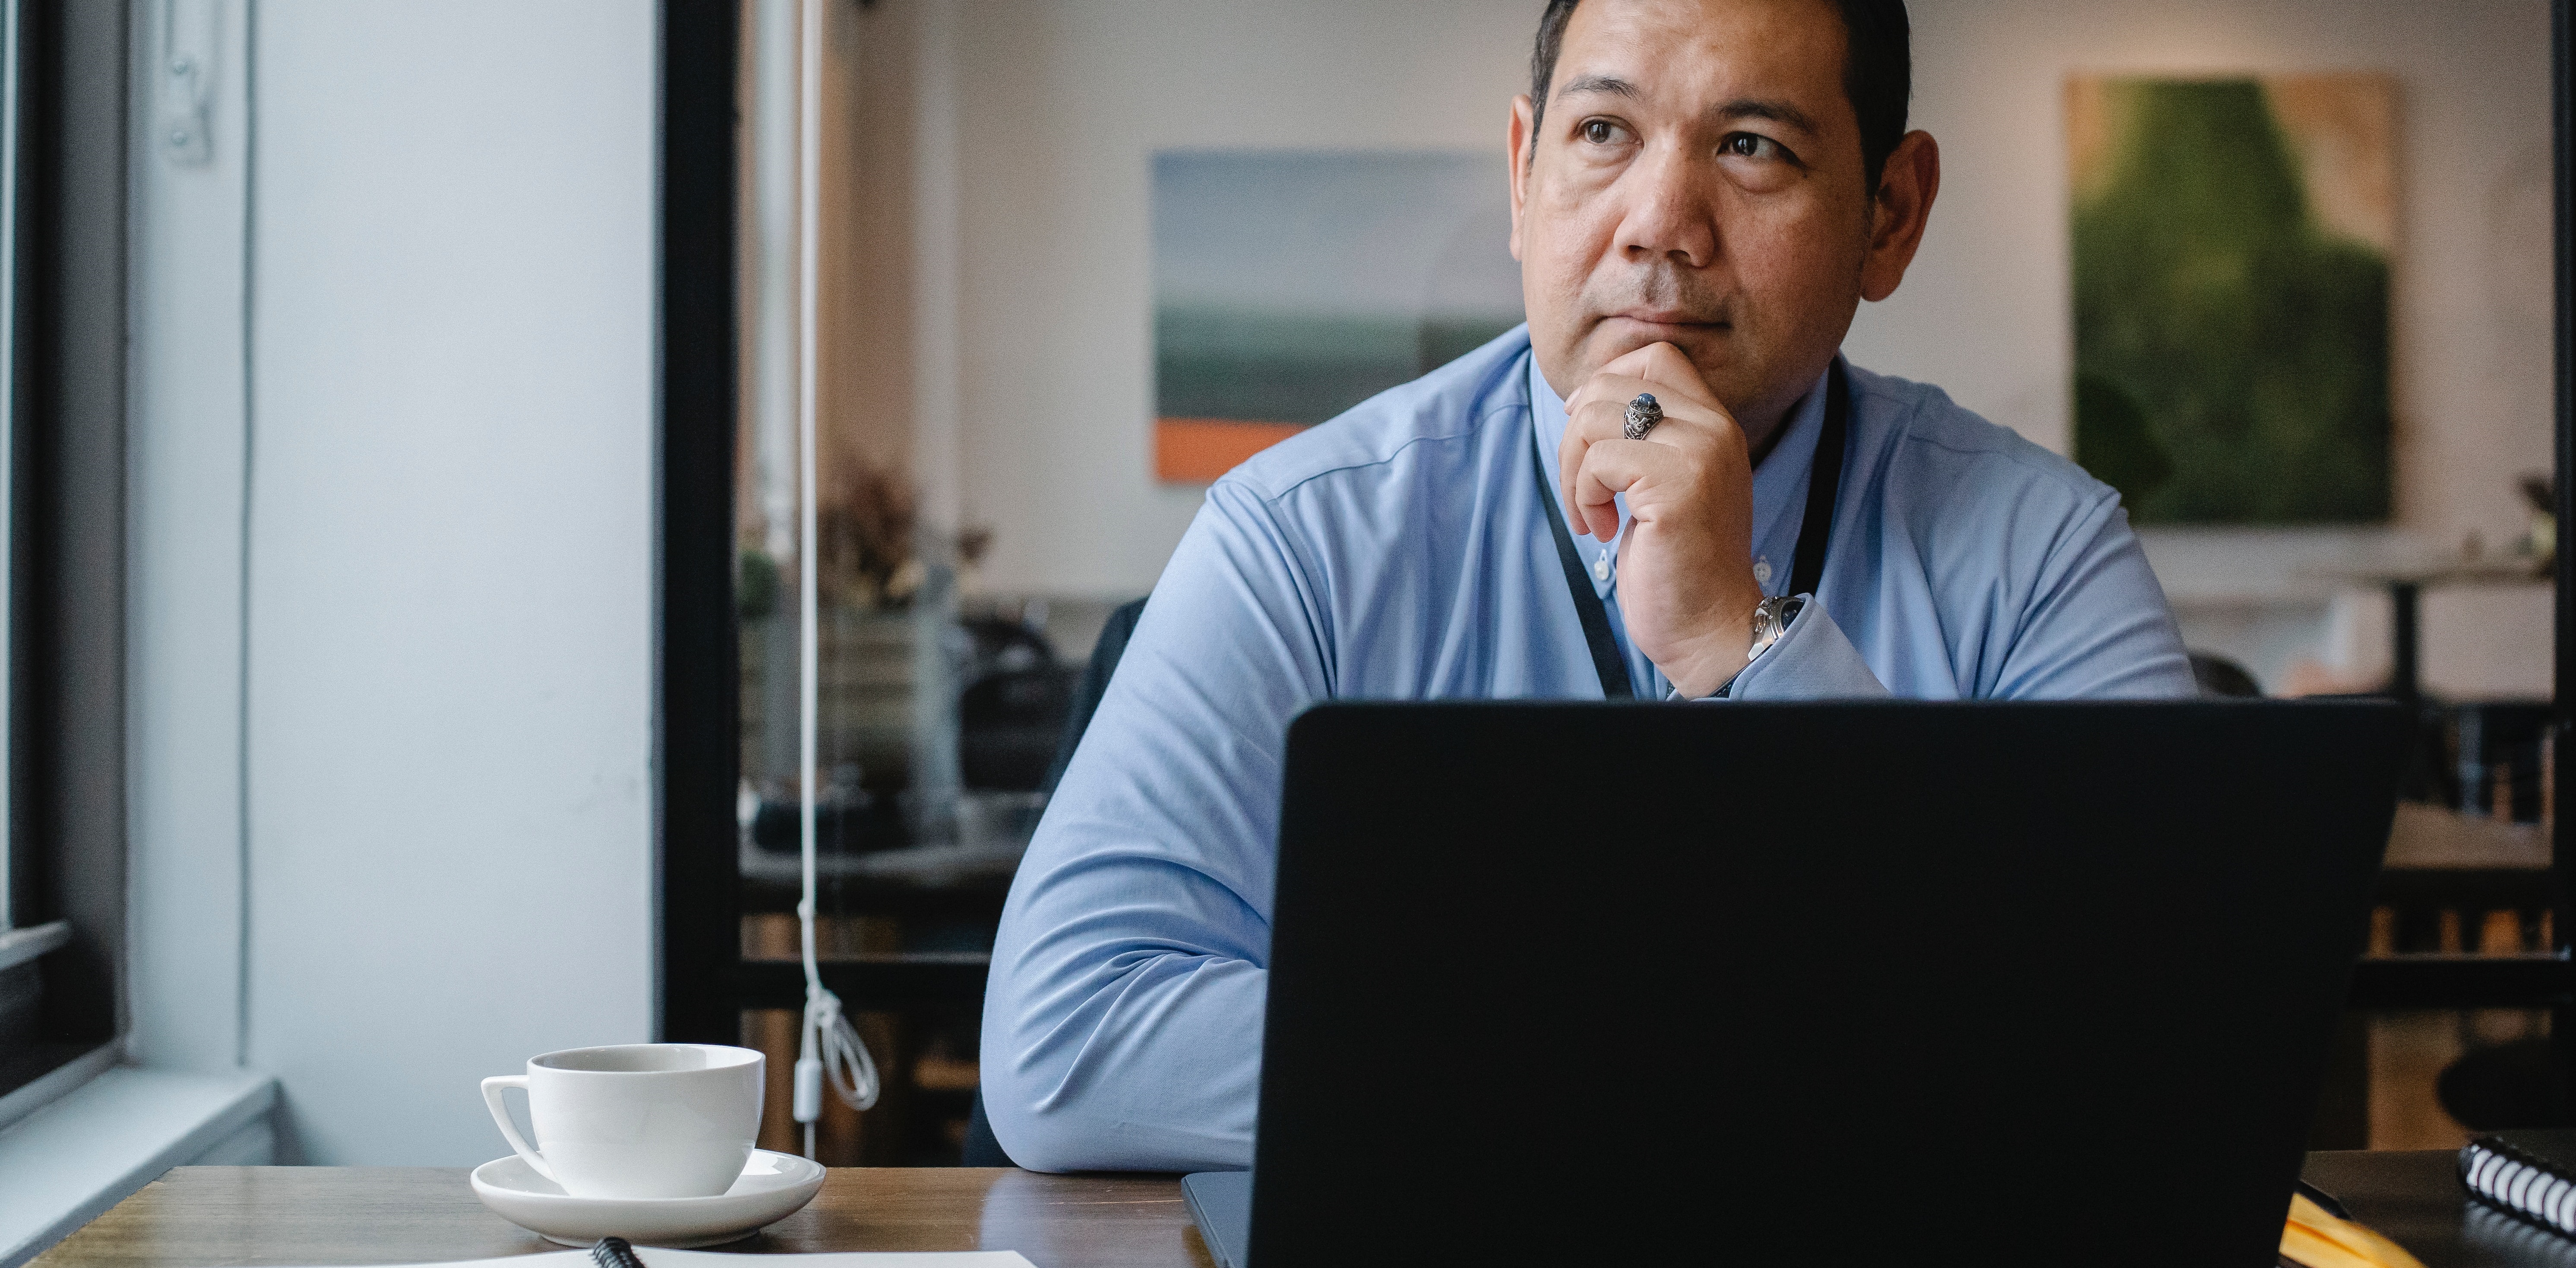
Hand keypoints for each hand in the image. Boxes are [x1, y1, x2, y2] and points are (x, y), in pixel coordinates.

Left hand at [1559, 343, 1764, 697]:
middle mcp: (1713, 429)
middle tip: (1584, 490)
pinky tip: (1605, 531)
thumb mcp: (1664, 482)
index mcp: (1715, 423)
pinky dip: (1583, 499)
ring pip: (1594, 419)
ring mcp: (1698, 454)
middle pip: (1612, 385)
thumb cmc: (1676, 562)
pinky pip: (1598, 462)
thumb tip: (1580, 397)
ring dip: (1574, 473)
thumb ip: (1643, 435)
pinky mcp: (1677, 486)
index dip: (1606, 385)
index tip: (1590, 440)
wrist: (1710, 626)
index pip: (1655, 358)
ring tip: (1593, 516)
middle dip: (1575, 437)